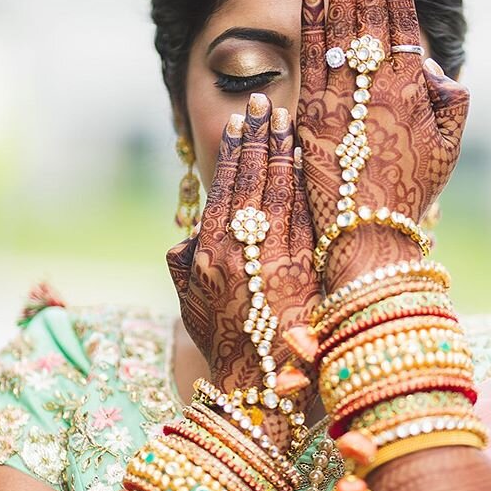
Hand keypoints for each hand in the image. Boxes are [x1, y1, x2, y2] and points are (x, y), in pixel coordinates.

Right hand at [166, 94, 320, 447]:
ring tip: (285, 117)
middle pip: (249, 178)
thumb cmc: (222, 344)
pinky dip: (301, 180)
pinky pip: (300, 211)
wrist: (255, 387)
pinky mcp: (299, 264)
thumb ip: (185, 264)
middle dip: (257, 137)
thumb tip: (187, 236)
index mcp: (206, 251)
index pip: (223, 187)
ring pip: (276, 188)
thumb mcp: (191, 303)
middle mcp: (235, 246)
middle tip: (264, 103)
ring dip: (280, 149)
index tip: (240, 123)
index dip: (233, 152)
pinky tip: (306, 156)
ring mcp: (269, 254)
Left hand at [297, 0, 469, 287]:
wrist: (365, 234)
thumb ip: (450, 101)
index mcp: (413, 92)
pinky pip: (309, 58)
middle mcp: (375, 87)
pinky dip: (309, 23)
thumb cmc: (411, 194)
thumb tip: (431, 65)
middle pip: (369, 15)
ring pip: (338, 28)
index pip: (402, 24)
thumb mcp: (449, 149)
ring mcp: (339, 98)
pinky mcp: (308, 114)